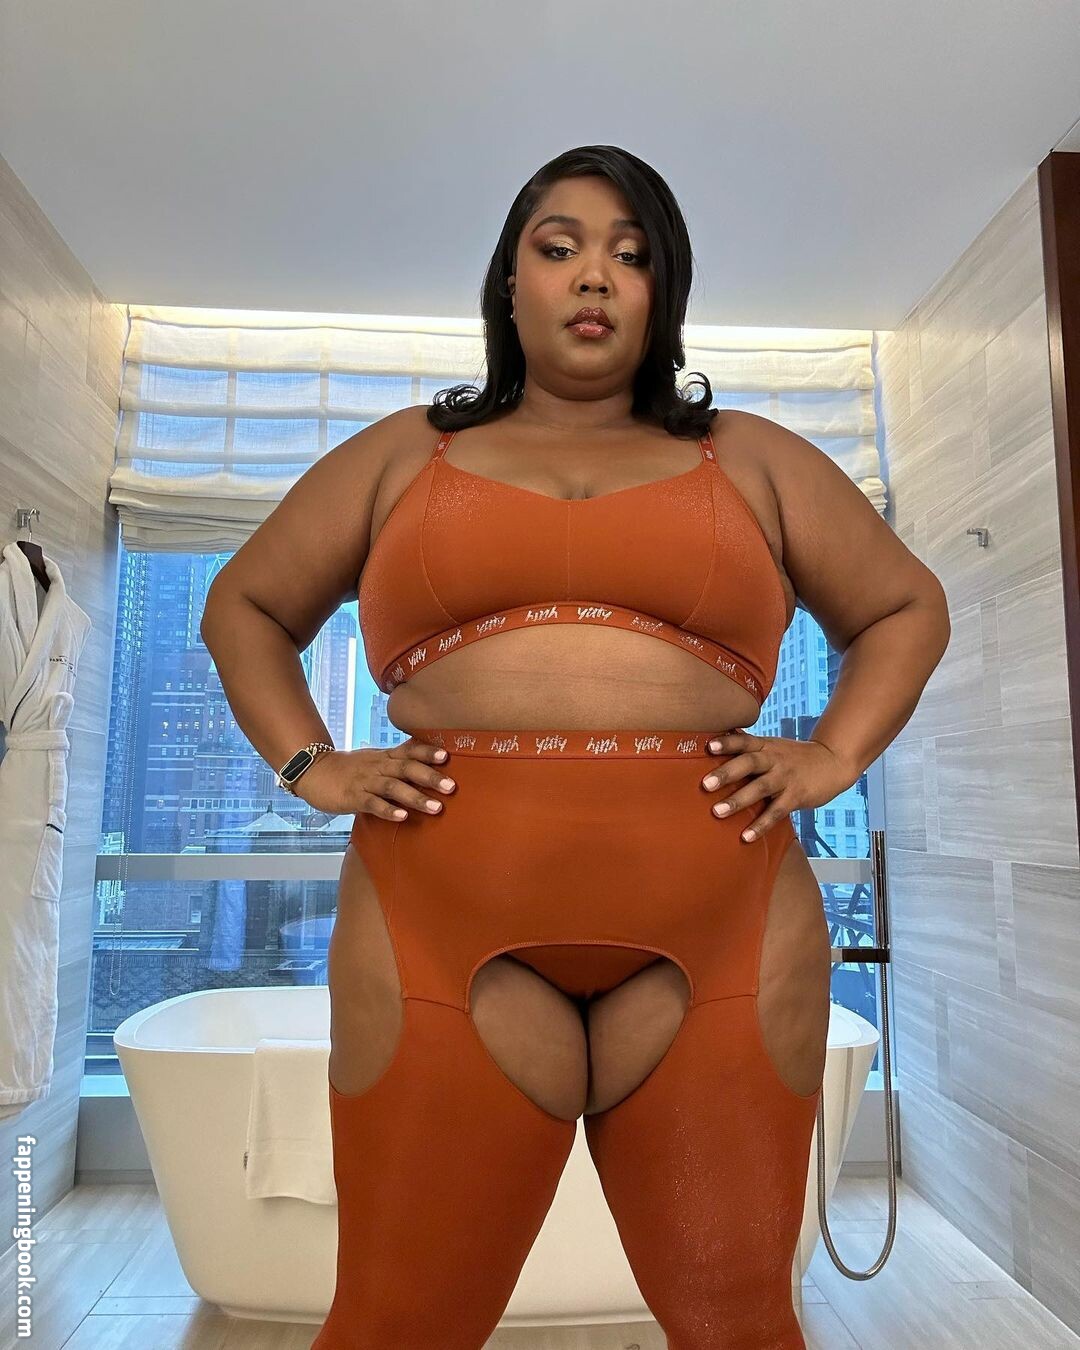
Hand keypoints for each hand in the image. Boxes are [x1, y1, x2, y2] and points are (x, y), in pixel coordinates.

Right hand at [293, 739, 455, 820]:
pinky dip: (388, 810)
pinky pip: (372, 804)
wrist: (314, 771)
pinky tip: (402, 817)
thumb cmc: (350, 768)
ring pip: (393, 787)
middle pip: (406, 768)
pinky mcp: (353, 798)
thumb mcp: (375, 759)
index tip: (447, 755)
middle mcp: (378, 767)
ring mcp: (365, 782)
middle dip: (430, 777)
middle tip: (451, 787)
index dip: (427, 752)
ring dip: (415, 797)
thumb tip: (425, 757)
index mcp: (385, 757)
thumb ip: (398, 759)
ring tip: (435, 808)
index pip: (409, 751)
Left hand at [700, 731, 854, 841]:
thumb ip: (749, 746)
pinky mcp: (796, 796)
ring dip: (739, 800)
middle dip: (727, 773)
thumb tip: (715, 739)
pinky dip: (761, 825)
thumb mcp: (773, 746)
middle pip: (749, 763)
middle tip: (706, 784)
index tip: (708, 747)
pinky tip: (745, 837)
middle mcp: (774, 759)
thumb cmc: (794, 756)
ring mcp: (786, 778)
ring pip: (760, 788)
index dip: (727, 743)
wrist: (833, 762)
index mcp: (766, 746)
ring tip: (718, 812)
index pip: (744, 741)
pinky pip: (776, 812)